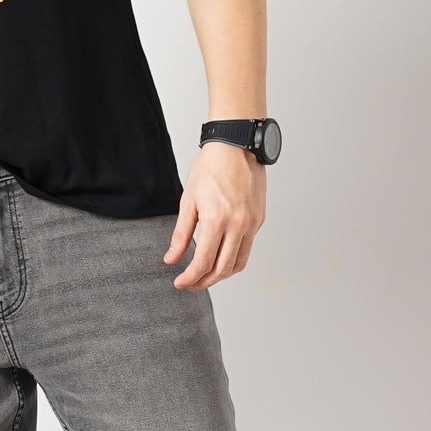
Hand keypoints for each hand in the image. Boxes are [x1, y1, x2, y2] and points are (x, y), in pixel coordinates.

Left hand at [166, 141, 265, 288]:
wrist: (236, 147)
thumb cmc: (211, 168)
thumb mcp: (188, 201)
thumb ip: (181, 234)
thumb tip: (172, 258)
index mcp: (217, 220)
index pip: (204, 262)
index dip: (190, 278)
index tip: (180, 282)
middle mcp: (238, 225)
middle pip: (223, 269)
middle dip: (205, 282)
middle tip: (191, 284)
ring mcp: (252, 224)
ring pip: (239, 263)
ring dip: (222, 274)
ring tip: (206, 275)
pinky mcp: (259, 220)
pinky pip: (247, 248)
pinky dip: (233, 258)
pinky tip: (221, 256)